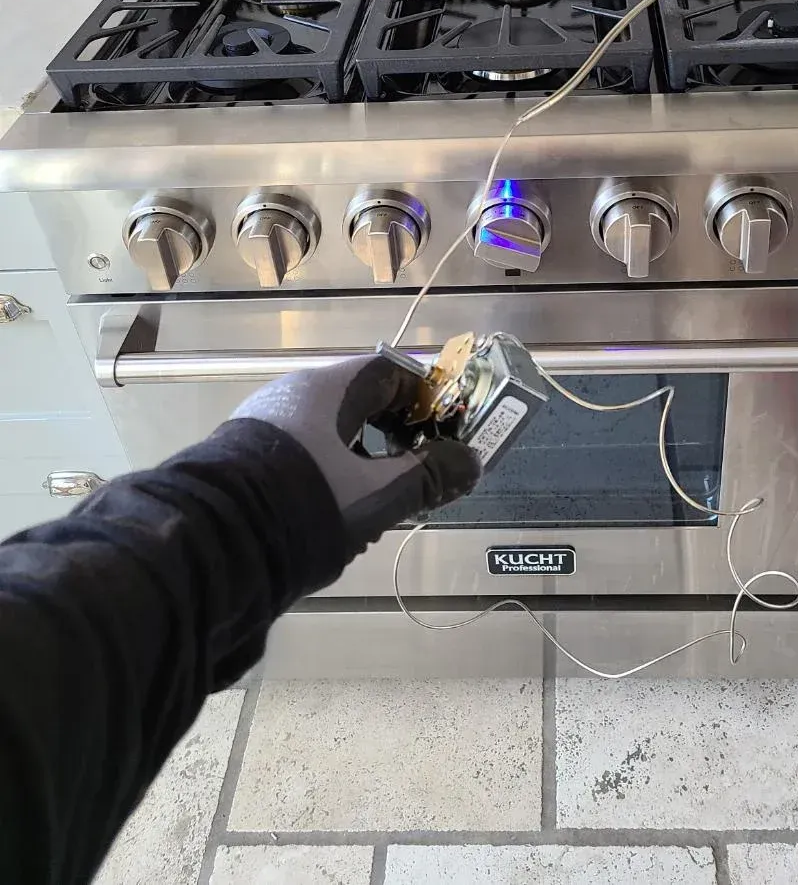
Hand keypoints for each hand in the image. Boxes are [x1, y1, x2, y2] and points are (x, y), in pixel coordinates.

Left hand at [230, 355, 480, 557]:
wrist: (211, 540)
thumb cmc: (305, 502)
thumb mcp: (377, 496)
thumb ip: (427, 477)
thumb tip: (471, 461)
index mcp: (328, 388)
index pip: (389, 372)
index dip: (424, 400)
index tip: (444, 434)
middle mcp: (292, 392)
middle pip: (357, 400)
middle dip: (392, 433)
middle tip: (415, 471)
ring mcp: (261, 422)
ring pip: (327, 429)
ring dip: (359, 456)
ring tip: (376, 499)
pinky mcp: (240, 454)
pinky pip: (298, 449)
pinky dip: (325, 469)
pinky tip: (329, 507)